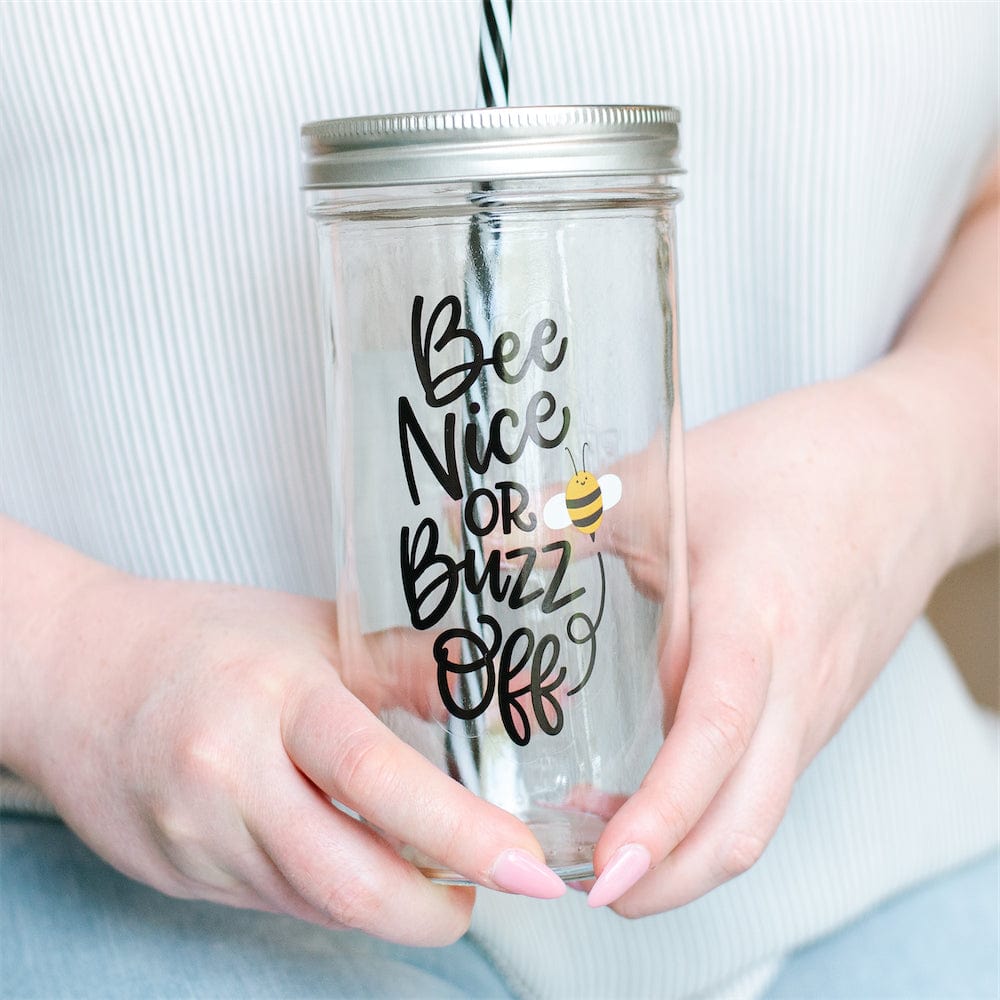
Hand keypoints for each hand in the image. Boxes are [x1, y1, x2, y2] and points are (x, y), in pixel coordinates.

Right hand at [1, 532, 565, 945]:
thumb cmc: (205, 638)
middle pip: (345, 878)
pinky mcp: (178, 875)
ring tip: (429, 868)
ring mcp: (194, 836)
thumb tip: (510, 692)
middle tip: (487, 891)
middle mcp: (227, 774)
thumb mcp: (313, 629)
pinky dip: (331, 893)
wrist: (77, 672)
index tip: (526, 865)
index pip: (374, 775)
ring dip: (385, 900)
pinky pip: (276, 902)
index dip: (460, 831)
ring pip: (316, 901)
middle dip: (434, 911)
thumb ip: (410, 666)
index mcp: (273, 695)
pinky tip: (353, 858)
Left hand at [585, 364, 969, 913]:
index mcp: (755, 617)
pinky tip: (655, 786)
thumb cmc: (794, 463)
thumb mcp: (670, 476)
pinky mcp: (818, 706)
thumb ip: (572, 513)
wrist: (907, 466)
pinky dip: (712, 808)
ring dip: (686, 848)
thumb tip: (475, 531)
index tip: (605, 866)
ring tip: (601, 838)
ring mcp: (815, 702)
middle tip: (587, 887)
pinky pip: (767, 779)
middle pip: (746, 820)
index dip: (661, 813)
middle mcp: (796, 681)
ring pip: (758, 810)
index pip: (714, 737)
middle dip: (669, 879)